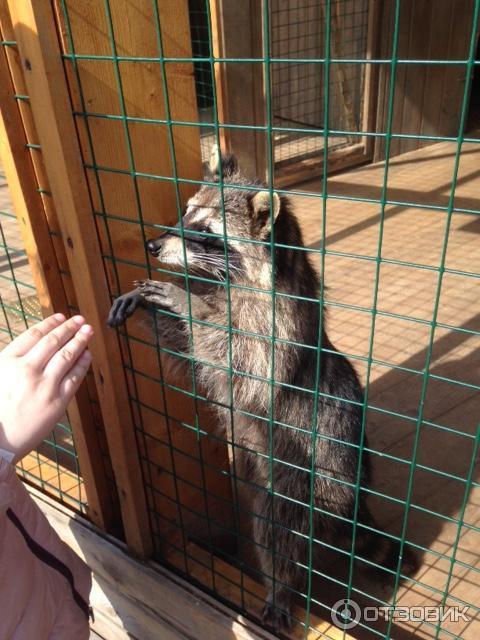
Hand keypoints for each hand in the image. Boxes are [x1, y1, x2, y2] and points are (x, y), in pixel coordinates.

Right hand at [0, 313, 93, 463]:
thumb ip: (13, 359)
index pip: (34, 335)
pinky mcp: (57, 401)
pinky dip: (82, 364)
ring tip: (88, 331)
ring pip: (66, 356)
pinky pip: (74, 377)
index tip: (61, 317)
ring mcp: (43, 385)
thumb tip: (33, 345)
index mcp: (7, 361)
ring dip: (80, 340)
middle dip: (69, 328)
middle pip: (53, 342)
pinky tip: (88, 355)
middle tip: (80, 320)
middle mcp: (26, 369)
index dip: (50, 324)